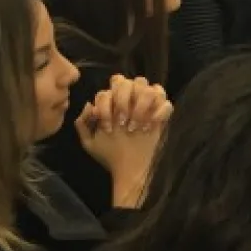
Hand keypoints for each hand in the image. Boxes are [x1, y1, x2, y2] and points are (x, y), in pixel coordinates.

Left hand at [74, 76, 170, 205]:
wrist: (130, 169)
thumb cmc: (110, 155)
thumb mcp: (89, 142)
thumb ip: (83, 123)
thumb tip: (89, 105)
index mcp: (112, 103)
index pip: (108, 90)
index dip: (106, 105)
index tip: (107, 126)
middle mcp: (131, 99)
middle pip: (128, 82)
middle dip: (123, 101)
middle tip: (122, 122)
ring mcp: (149, 106)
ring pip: (149, 88)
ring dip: (141, 106)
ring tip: (136, 126)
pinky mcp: (164, 115)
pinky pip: (167, 103)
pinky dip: (159, 113)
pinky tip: (150, 127)